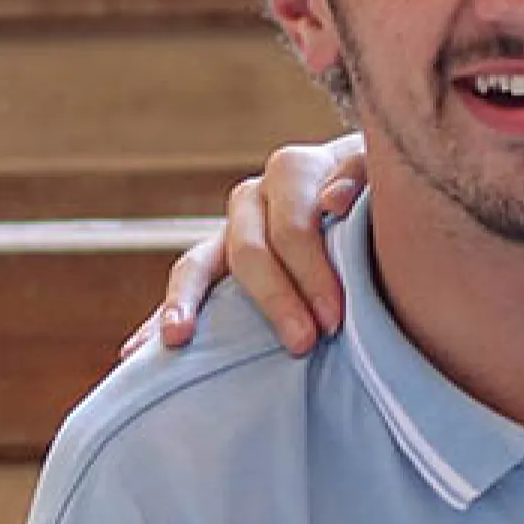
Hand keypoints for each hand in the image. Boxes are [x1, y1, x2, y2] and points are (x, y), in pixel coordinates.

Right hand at [122, 136, 367, 357]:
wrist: (373, 188)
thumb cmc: (385, 189)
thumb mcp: (386, 174)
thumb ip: (363, 178)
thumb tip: (334, 201)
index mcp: (293, 171)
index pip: (293, 227)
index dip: (312, 273)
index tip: (335, 318)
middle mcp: (254, 198)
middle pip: (251, 251)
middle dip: (276, 300)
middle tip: (303, 343)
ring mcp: (230, 230)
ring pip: (198, 264)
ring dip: (187, 304)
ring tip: (177, 340)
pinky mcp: (218, 261)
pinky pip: (186, 290)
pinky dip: (161, 317)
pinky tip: (137, 352)